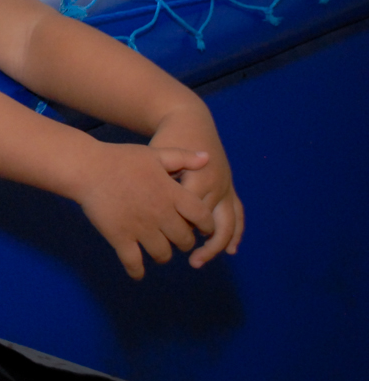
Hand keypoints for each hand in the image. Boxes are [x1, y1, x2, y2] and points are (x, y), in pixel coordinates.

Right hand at [75, 142, 214, 278]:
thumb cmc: (121, 159)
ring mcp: (140, 228)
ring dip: (163, 255)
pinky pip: (133, 262)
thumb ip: (182, 157)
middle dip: (185, 242)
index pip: (201, 216)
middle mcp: (160, 214)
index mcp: (171, 193)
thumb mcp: (154, 153)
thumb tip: (207, 158)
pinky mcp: (120, 238)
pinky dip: (137, 271)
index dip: (207, 225)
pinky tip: (138, 273)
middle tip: (179, 240)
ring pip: (162, 254)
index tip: (204, 228)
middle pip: (184, 239)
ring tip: (159, 252)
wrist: (88, 169)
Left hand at [149, 109, 244, 268]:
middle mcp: (215, 184)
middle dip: (198, 242)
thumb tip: (143, 210)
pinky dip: (236, 232)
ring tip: (200, 260)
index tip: (164, 244)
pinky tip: (231, 250)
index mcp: (197, 178)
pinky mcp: (230, 187)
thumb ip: (155, 181)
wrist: (189, 120)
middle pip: (208, 223)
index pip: (189, 214)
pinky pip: (238, 213)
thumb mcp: (157, 157)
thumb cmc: (167, 140)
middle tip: (187, 260)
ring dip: (216, 244)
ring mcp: (225, 187)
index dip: (177, 230)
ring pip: (226, 222)